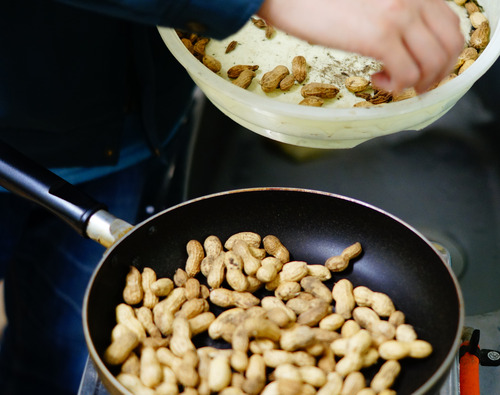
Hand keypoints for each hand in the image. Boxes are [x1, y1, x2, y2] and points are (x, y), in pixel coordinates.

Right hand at [258, 0, 464, 92]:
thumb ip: (393, 7)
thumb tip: (402, 37)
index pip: (451, 23)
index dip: (445, 53)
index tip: (429, 69)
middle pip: (450, 45)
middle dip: (439, 73)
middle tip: (419, 86)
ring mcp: (398, 17)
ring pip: (433, 63)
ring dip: (419, 82)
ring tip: (395, 84)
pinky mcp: (379, 37)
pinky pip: (407, 74)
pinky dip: (397, 85)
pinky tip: (377, 79)